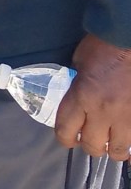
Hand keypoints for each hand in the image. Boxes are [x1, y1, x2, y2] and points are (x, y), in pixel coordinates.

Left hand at [54, 33, 130, 160]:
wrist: (128, 39)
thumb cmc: (101, 47)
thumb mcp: (78, 64)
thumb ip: (76, 84)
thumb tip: (76, 99)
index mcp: (81, 96)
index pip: (66, 129)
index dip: (64, 138)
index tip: (67, 138)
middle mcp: (102, 111)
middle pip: (92, 145)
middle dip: (88, 145)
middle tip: (89, 139)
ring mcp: (126, 116)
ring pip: (117, 150)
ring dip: (112, 149)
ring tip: (110, 142)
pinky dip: (130, 143)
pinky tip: (127, 141)